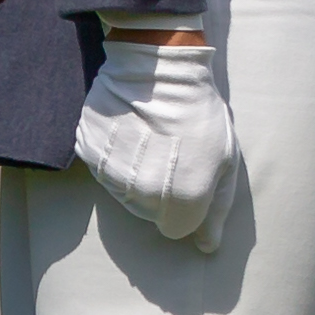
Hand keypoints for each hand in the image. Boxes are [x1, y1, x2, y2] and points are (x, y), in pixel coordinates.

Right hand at [77, 29, 239, 246]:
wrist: (160, 68)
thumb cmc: (202, 113)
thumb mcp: (224, 159)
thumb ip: (217, 208)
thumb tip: (207, 246)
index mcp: (183, 198)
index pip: (177, 229)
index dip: (188, 207)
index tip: (191, 179)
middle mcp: (143, 194)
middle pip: (149, 214)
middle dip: (163, 193)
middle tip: (173, 155)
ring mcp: (111, 173)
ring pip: (125, 195)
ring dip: (138, 177)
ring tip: (152, 142)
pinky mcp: (89, 152)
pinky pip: (104, 171)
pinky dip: (116, 159)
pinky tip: (131, 133)